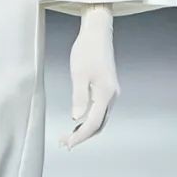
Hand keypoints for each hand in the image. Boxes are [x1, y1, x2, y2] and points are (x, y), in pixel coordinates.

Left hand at [59, 3, 118, 149]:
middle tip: (64, 143)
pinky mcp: (107, 88)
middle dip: (82, 136)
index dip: (80, 136)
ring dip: (86, 129)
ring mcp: (111, 93)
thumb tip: (76, 118)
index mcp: (105, 94)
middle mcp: (111, 96)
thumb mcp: (79, 74)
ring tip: (68, 135)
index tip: (67, 144)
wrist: (97, 32)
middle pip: (99, 125)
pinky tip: (77, 122)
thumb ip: (79, 97)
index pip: (93, 123)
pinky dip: (89, 120)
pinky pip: (100, 111)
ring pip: (100, 119)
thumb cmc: (86, 50)